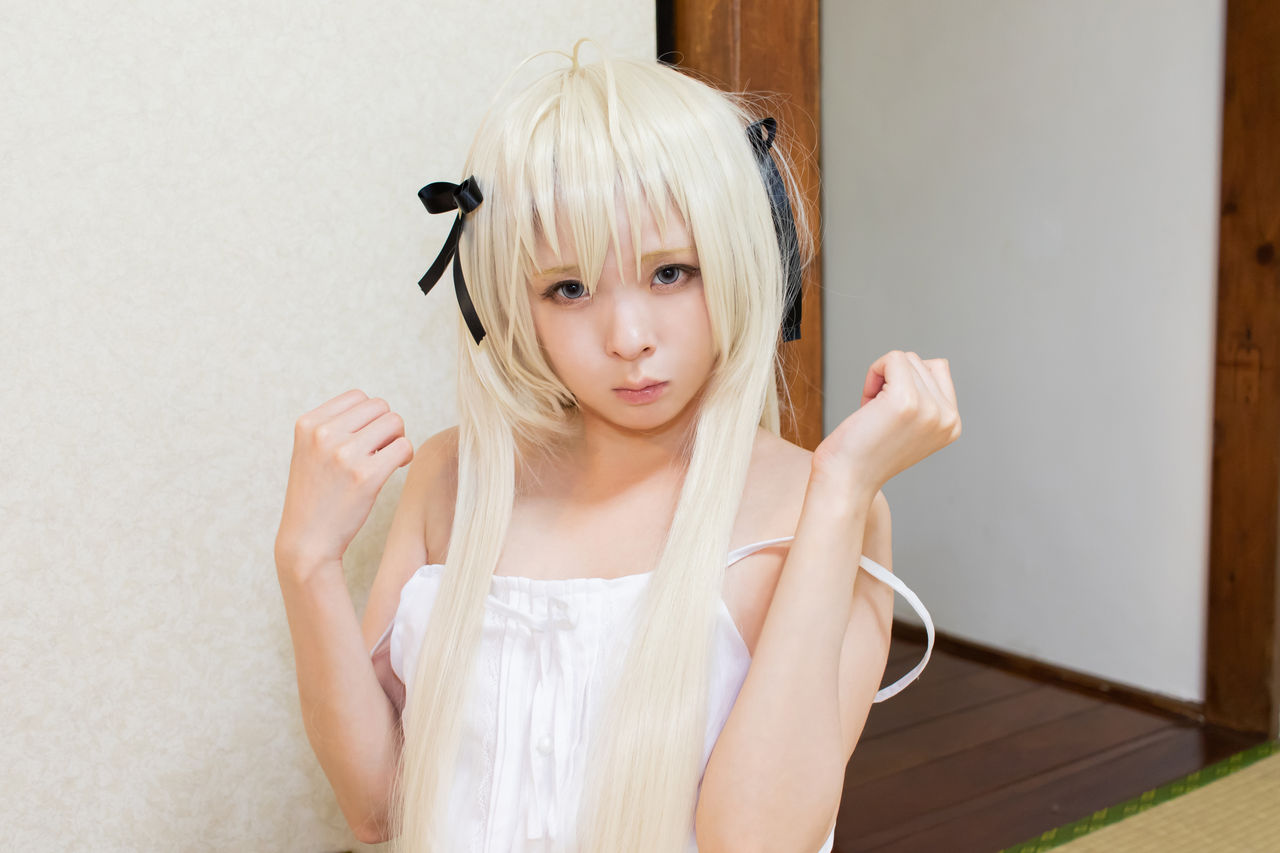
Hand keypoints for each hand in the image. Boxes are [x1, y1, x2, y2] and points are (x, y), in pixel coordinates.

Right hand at [274, 389, 413, 569]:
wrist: (307, 542)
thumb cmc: (316, 496)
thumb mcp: (309, 451)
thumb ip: (334, 426)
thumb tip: (379, 408)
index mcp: (307, 424)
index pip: (358, 397)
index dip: (369, 416)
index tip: (366, 438)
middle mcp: (323, 434)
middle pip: (380, 406)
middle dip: (386, 426)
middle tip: (381, 450)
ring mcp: (344, 454)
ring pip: (395, 422)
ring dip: (397, 440)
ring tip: (386, 459)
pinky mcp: (366, 476)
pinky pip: (405, 446)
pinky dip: (406, 456)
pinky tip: (394, 469)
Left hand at [813, 351, 960, 496]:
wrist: (846, 480)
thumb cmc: (866, 453)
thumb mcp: (911, 426)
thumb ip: (929, 399)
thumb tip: (936, 364)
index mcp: (952, 424)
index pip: (938, 369)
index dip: (907, 381)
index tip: (891, 412)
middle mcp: (948, 418)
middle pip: (921, 362)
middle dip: (893, 381)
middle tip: (878, 417)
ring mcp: (930, 409)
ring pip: (906, 359)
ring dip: (882, 379)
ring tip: (873, 414)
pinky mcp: (906, 401)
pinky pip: (893, 358)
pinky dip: (874, 372)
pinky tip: (867, 403)